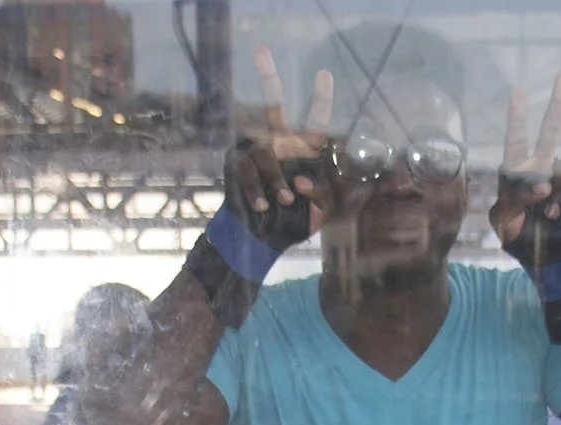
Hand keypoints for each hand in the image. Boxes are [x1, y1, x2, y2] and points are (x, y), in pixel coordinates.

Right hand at [224, 46, 332, 250]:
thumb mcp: (321, 210)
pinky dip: (258, 190)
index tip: (324, 74)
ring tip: (285, 202)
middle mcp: (278, 144)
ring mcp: (254, 151)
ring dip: (277, 180)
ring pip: (266, 154)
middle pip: (272, 104)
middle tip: (261, 49)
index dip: (320, 100)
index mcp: (302, 152)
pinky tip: (263, 205)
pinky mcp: (235, 164)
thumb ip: (325, 193)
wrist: (260, 239)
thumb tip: (308, 180)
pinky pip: (247, 170)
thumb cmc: (293, 222)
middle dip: (267, 76)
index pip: (315, 124)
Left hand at [491, 73, 560, 267]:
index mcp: (516, 173)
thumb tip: (542, 184)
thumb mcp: (504, 223)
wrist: (548, 259)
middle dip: (558, 105)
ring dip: (559, 192)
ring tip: (551, 215)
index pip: (516, 142)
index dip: (517, 119)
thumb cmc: (520, 238)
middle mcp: (542, 168)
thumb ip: (515, 201)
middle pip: (550, 132)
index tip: (518, 94)